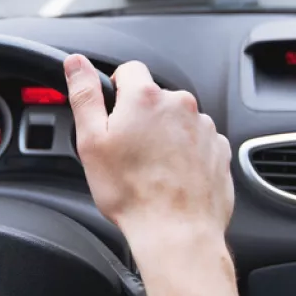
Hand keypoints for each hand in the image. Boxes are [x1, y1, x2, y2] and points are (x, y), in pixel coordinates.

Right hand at [64, 54, 239, 295]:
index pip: (130, 70)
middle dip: (141, 116)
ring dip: (165, 134)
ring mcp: (203, 127)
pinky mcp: (219, 149)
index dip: (116, 90)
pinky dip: (186, 152)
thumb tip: (76, 63)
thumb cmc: (131, 192)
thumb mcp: (92, 140)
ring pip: (176, 120)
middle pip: (154, 97)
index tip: (114, 115)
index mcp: (145, 97)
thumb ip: (85, 94)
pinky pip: (197, 140)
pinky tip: (172, 175)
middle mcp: (180, 104)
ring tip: (152, 168)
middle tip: (128, 150)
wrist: (176, 233)